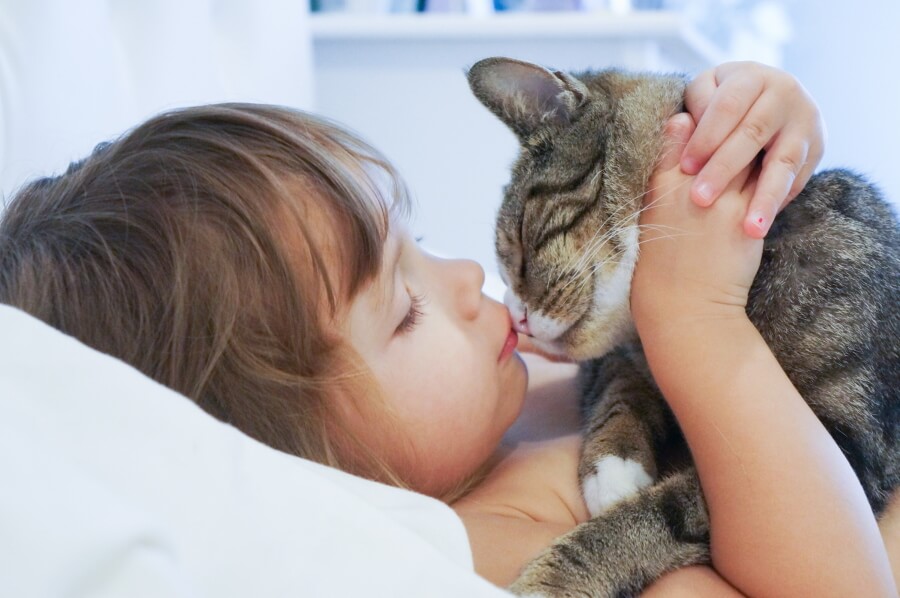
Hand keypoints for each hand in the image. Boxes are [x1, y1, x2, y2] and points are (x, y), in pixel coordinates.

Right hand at [631, 113, 763, 325]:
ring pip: (746, 155)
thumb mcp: (651, 207)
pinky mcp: (746, 219)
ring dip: (753, 144)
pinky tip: (770, 169)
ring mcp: (721, 203)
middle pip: (719, 137)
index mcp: (659, 183)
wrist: (682, 305)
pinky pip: (764, 183)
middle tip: (740, 118)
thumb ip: (665, 162)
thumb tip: (679, 120)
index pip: (681, 130)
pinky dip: (768, 171)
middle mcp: (689, 187)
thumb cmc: (661, 258)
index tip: (703, 115)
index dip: (697, 118)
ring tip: (758, 140)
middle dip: (730, 125)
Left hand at [681, 61, 824, 237]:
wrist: (770, 98)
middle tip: (700, 200)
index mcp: (752, 77)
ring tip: (750, 229)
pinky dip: (777, 204)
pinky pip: (798, 180)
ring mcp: (806, 121)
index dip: (705, 137)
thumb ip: (694, 108)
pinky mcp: (817, 147)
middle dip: (725, 169)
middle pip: (752, 133)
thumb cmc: (723, 100)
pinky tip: (760, 228)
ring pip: (783, 162)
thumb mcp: (705, 93)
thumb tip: (681, 126)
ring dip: (765, 198)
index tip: (685, 167)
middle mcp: (785, 93)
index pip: (726, 107)